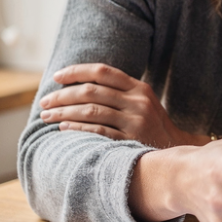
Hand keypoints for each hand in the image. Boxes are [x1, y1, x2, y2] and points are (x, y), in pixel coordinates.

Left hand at [39, 63, 198, 147]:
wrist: (176, 149)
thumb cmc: (152, 124)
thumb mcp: (143, 101)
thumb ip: (119, 91)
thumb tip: (81, 83)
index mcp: (138, 87)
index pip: (102, 71)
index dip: (76, 71)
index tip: (56, 76)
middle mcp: (137, 102)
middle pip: (91, 91)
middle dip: (62, 96)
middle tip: (44, 102)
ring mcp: (135, 121)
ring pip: (90, 111)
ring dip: (64, 113)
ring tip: (47, 116)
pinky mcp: (131, 140)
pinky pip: (97, 132)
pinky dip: (77, 129)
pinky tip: (63, 128)